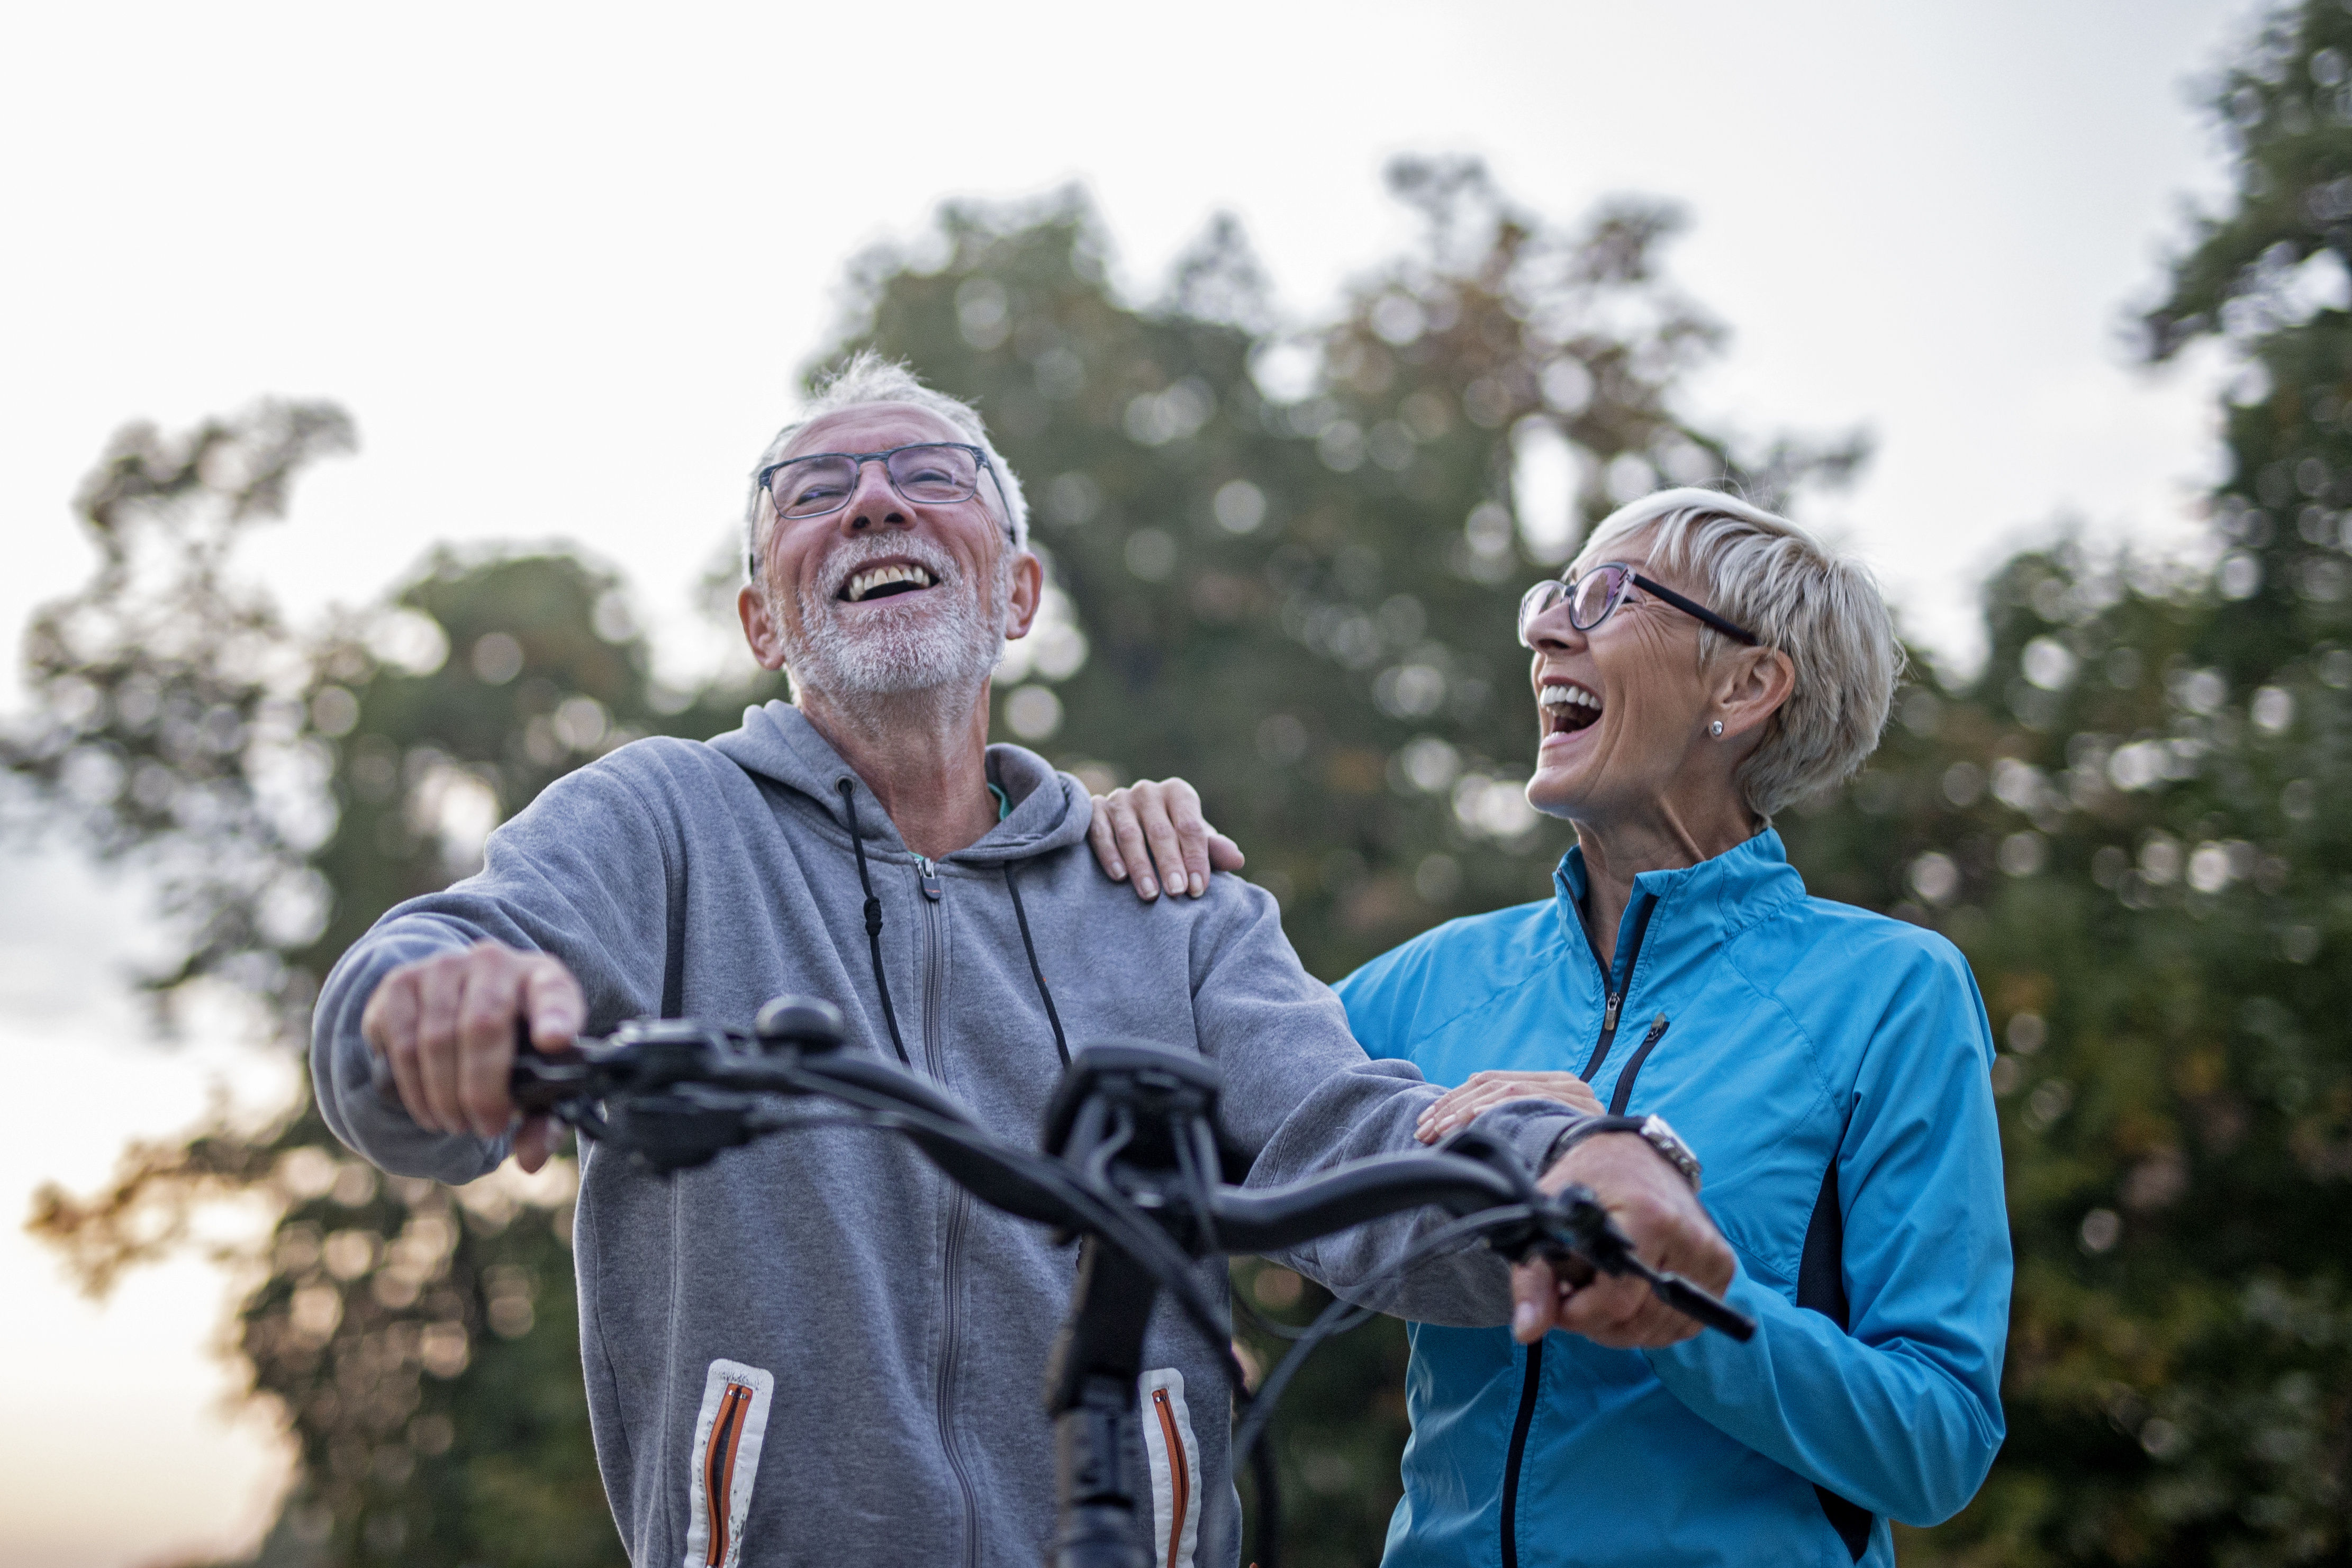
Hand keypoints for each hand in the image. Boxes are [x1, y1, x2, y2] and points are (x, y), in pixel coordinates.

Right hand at [360, 941, 583, 1172]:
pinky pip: (401, 1041)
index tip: (555, 1041)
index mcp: (544, 979)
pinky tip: (427, 1109)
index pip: (554, 990)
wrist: (458, 999)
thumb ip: (544, 1117)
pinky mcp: (400, 983)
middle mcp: (494, 962)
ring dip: (444, 1095)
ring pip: (437, 1038)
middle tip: (486, 1127)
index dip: (556, 1015)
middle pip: (484, 1026)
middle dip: (483, 1089)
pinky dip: (413, 1086)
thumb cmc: (511, 1045)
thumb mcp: (537, 1075)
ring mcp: (443, 967)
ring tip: (455, 1123)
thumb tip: (530, 1158)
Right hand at [1086, 778, 1244, 900]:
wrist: (1130, 828)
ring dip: (1140, 865)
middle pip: (1161, 831)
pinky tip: (1119, 877)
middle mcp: (1148, 791)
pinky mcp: (1094, 809)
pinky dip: (1110, 855)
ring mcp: (1119, 798)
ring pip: (1130, 834)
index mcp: (1178, 793)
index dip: (1196, 857)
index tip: (1198, 888)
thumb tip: (1237, 859)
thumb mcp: (1194, 844)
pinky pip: (1099, 832)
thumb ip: (1213, 851)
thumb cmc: (1172, 840)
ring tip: (1151, 894)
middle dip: (1170, 864)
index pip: (1190, 826)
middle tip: (1177, 892)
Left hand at [1416, 1071, 1601, 1143]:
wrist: (1633, 1170)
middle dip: (1450, 1106)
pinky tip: (1466, 1123)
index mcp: (1550, 1084)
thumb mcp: (1545, 1138)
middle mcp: (1561, 1082)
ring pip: (1501, 1090)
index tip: (1427, 1122)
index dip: (1454, 1100)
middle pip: (1491, 1084)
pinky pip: (1521, 1098)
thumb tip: (1461, 1133)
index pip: (1491, 1082)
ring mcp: (1570, 1091)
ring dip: (1462, 1111)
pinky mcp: (1574, 1103)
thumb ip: (1516, 1126)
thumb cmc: (1582, 1160)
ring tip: (1437, 1133)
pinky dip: (1489, 1109)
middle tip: (1424, 1131)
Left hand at [1510, 1133, 1734, 1349]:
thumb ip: (1534, 1278)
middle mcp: (1690, 1238)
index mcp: (1649, 1218)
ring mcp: (1712, 1256)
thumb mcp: (1550, 1218)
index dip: (1579, 1313)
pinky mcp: (1721, 1269)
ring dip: (1623, 1325)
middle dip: (1597, 1320)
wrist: (1635, 1156)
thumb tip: (1527, 1331)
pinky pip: (1684, 1325)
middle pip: (1639, 1321)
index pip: (1617, 1301)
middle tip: (1578, 1292)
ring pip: (1662, 1330)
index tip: (1559, 1298)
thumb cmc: (1589, 1185)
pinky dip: (1652, 1323)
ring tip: (1602, 1288)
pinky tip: (1631, 1296)